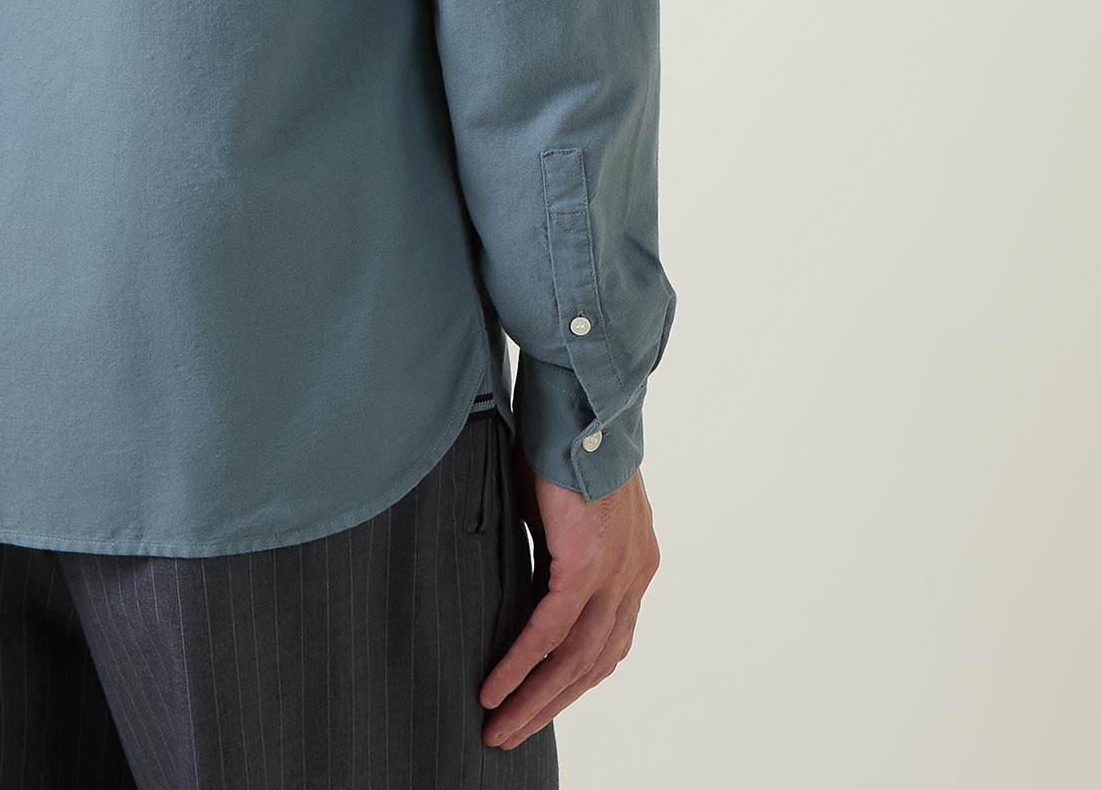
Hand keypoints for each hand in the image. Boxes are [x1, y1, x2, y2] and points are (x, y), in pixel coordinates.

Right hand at [480, 456, 658, 749]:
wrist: (577, 393)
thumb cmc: (560, 434)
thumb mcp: (559, 503)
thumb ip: (553, 543)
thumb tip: (523, 571)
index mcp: (634, 561)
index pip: (606, 640)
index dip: (572, 679)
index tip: (538, 703)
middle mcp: (634, 574)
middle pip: (595, 664)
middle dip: (550, 705)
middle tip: (509, 735)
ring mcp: (616, 571)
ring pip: (575, 659)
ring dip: (535, 699)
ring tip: (497, 726)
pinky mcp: (586, 562)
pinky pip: (552, 630)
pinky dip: (522, 664)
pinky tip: (495, 688)